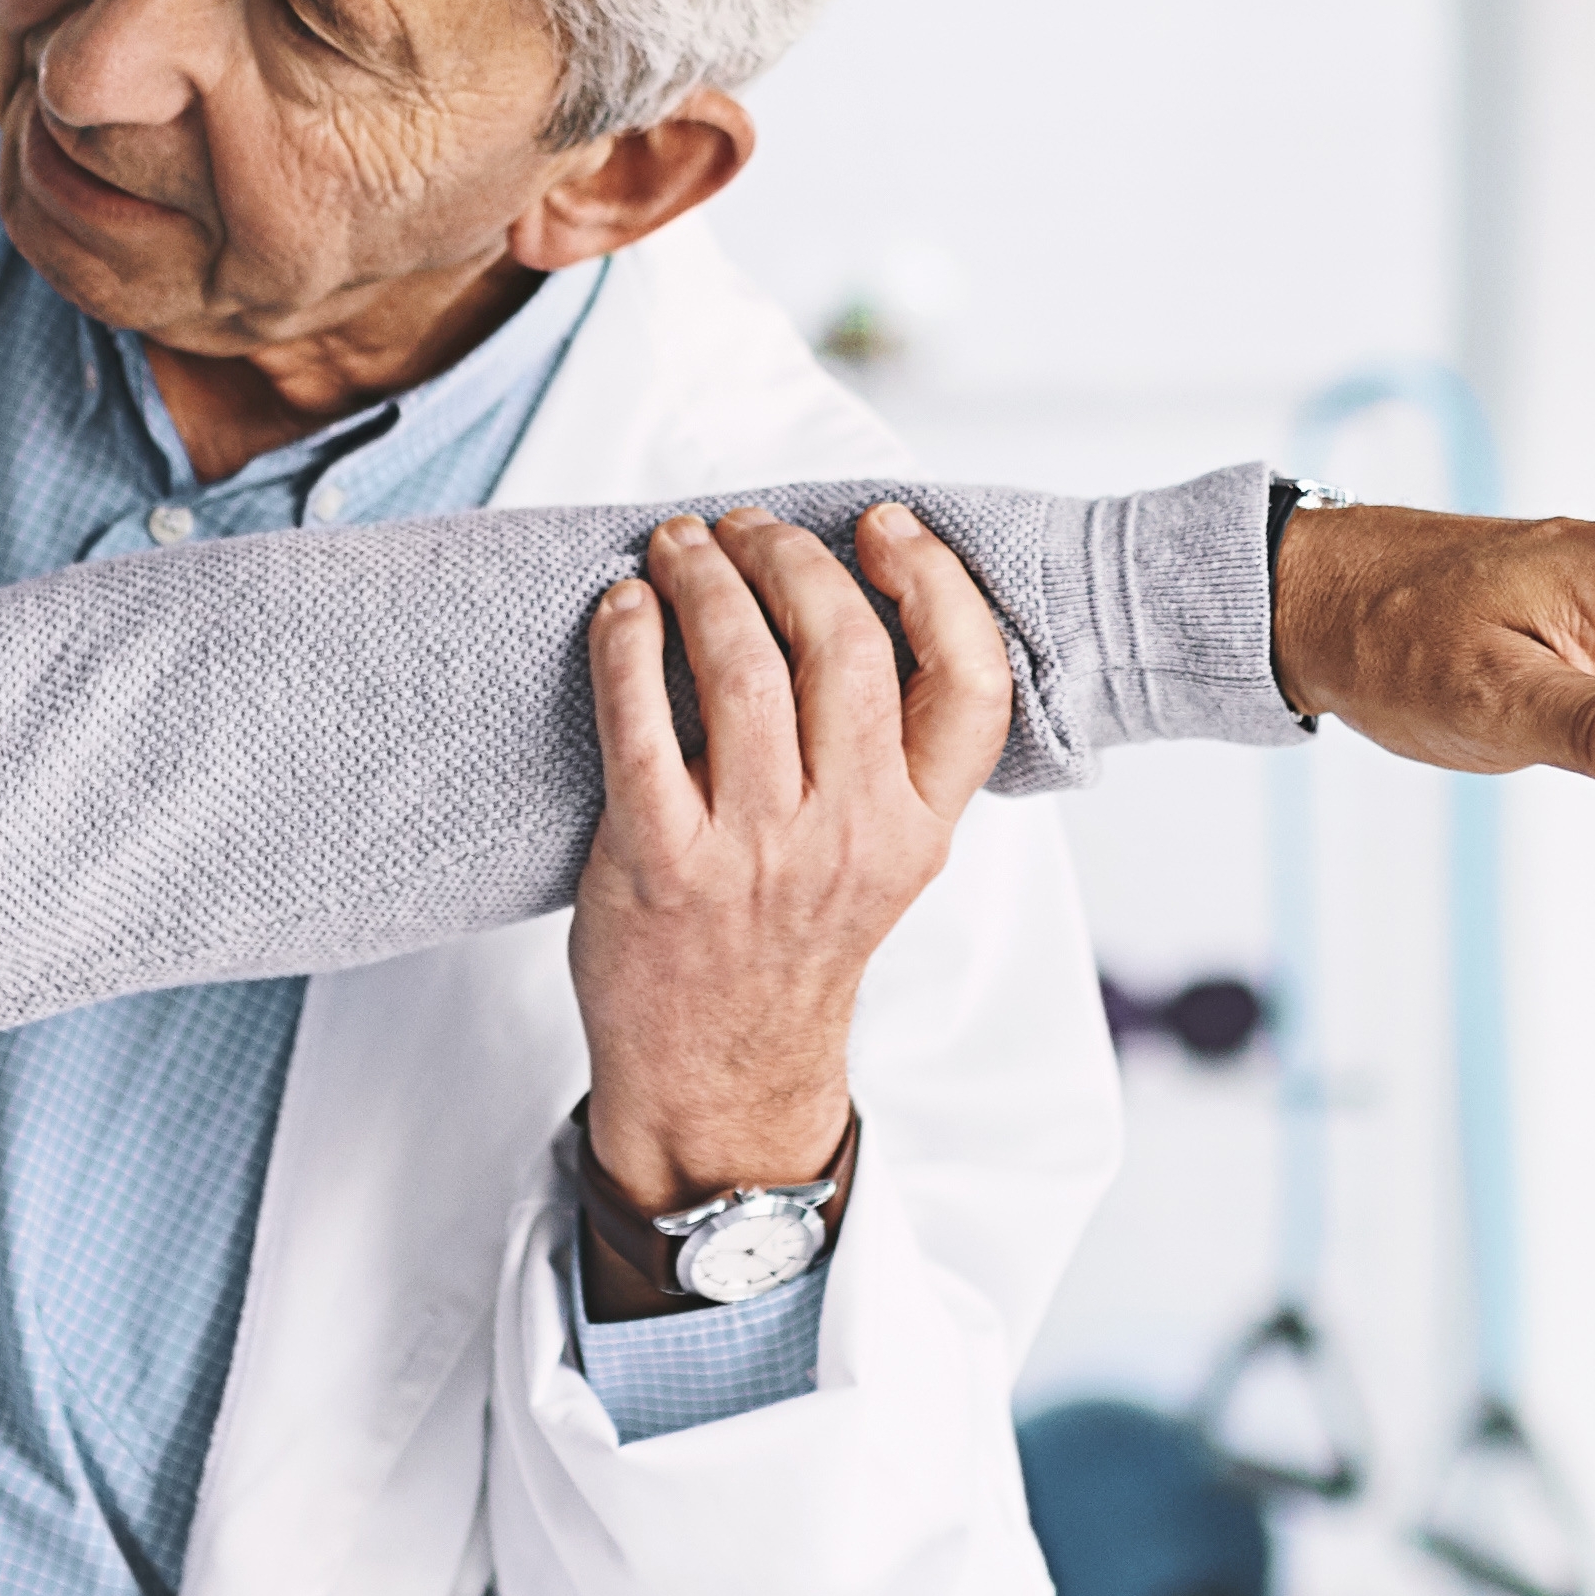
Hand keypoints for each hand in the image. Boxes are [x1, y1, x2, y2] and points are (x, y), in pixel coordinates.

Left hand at [571, 505, 1014, 1218]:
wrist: (720, 1068)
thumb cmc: (789, 944)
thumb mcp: (884, 858)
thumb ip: (887, 753)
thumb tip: (845, 597)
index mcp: (920, 826)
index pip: (972, 682)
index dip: (936, 582)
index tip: (885, 526)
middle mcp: (850, 833)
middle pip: (846, 644)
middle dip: (789, 556)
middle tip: (747, 530)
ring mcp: (755, 849)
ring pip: (743, 664)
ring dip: (705, 578)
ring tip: (679, 549)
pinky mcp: (662, 861)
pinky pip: (640, 719)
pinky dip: (626, 641)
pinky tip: (622, 609)